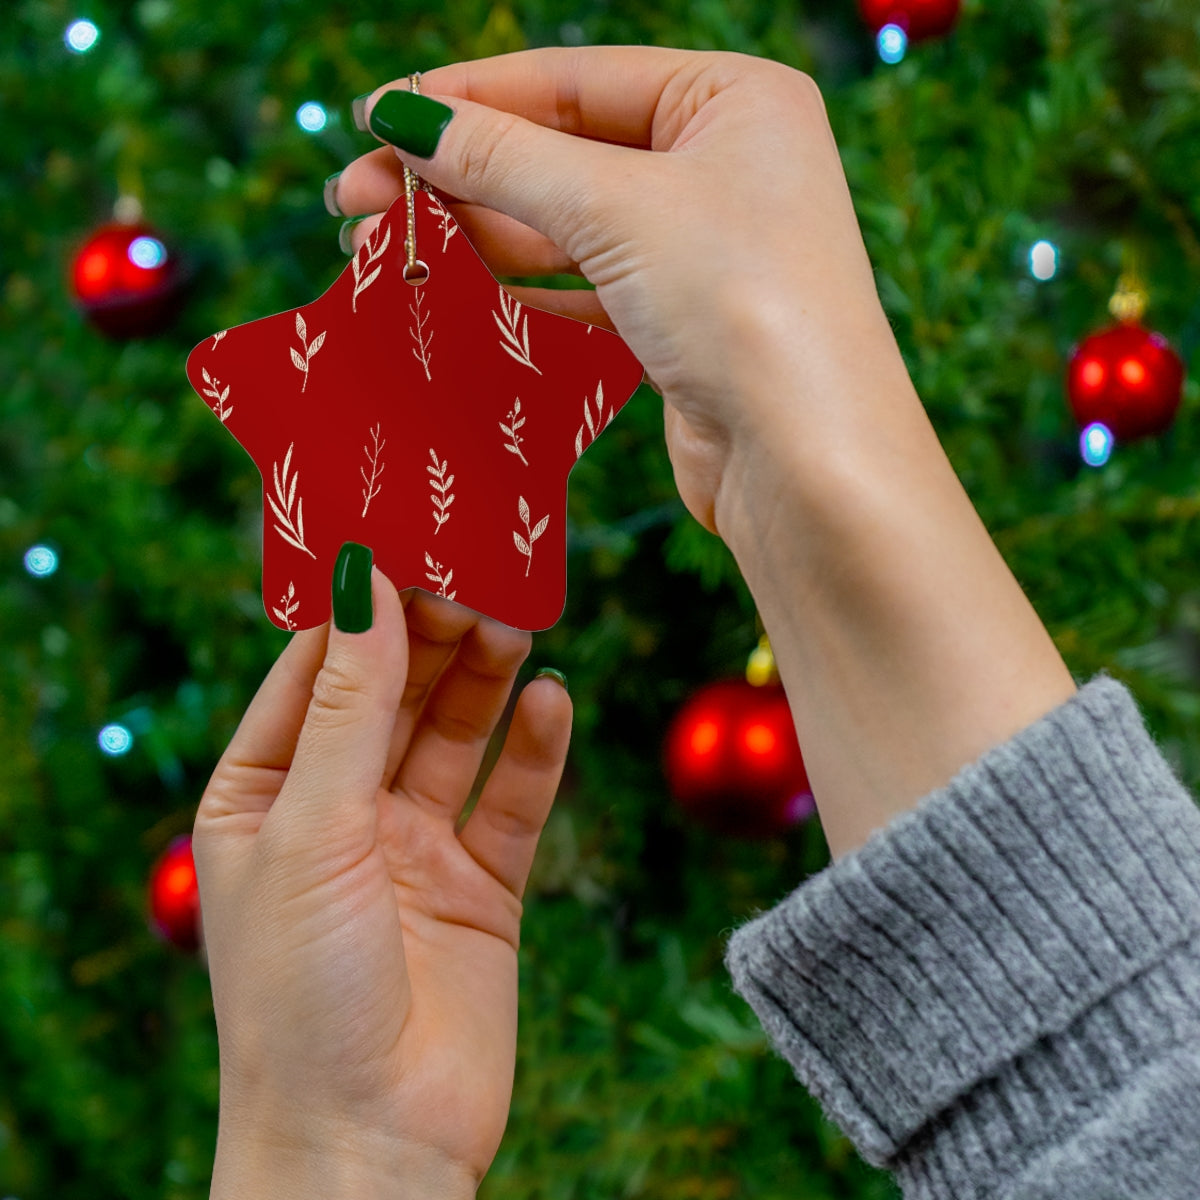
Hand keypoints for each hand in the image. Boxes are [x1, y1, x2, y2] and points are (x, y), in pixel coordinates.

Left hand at [193, 566, 571, 1197]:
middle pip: (394, 694)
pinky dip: (535, 751)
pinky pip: (512, 801)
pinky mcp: (481, 887)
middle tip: (479, 571)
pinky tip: (554, 702)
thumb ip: (348, 706)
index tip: (404, 536)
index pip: (313, 672)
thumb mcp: (312, 829)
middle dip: (432, 634)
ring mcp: (413, 848)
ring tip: (517, 621)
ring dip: (485, 679)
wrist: (371, 1145)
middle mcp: (339, 813)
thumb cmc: (301, 994)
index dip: (358, 606)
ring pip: (456, 735)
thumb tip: (363, 583)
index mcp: (265, 796)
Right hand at [333, 47, 907, 536]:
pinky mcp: (681, 320)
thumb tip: (403, 116)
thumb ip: (504, 157)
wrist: (807, 462)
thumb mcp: (616, 208)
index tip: (374, 116)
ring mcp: (702, 246)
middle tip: (353, 197)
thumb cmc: (741, 304)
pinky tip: (451, 288)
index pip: (572, 79)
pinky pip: (583, 284)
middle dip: (457, 172)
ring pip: (565, 223)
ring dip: (475, 233)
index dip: (466, 96)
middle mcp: (723, 163)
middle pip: (560, 150)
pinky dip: (518, 285)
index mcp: (732, 98)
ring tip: (380, 246)